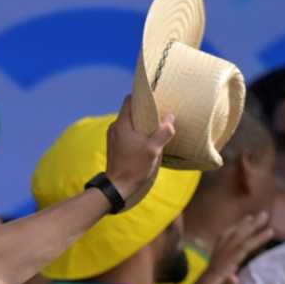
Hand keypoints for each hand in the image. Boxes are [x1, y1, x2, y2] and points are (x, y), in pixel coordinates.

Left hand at [105, 95, 176, 209]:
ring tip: (156, 126)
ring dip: (141, 123)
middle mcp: (115, 127)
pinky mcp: (115, 146)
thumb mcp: (153, 149)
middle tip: (160, 112)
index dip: (142, 96)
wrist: (118, 187)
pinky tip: (147, 139)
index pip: (130, 100)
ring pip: (129, 123)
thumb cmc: (134, 167)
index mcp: (122, 124)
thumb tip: (170, 118)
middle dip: (145, 110)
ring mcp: (114, 137)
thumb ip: (163, 132)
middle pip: (130, 111)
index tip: (155, 97)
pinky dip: (137, 132)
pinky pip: (127, 133)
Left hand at [169, 212, 273, 283]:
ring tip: (249, 217)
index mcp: (222, 267)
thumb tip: (235, 278)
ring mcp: (214, 262)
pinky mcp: (212, 265)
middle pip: (235, 238)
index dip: (256, 239)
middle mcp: (217, 260)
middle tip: (264, 214)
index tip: (270, 229)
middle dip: (250, 226)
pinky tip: (232, 233)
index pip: (241, 249)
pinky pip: (221, 244)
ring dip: (239, 227)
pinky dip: (229, 235)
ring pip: (228, 239)